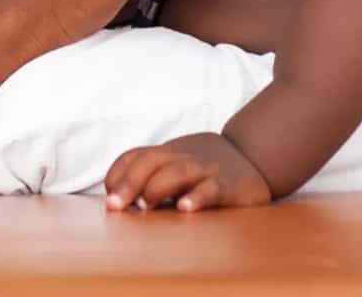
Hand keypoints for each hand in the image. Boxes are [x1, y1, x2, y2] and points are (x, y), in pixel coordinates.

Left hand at [104, 132, 270, 212]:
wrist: (252, 155)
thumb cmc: (204, 166)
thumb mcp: (176, 164)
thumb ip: (152, 176)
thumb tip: (118, 201)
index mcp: (165, 154)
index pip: (134, 156)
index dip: (117, 175)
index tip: (108, 198)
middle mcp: (181, 158)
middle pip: (150, 162)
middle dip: (129, 183)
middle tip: (116, 207)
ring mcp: (204, 170)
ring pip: (177, 171)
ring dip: (157, 187)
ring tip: (145, 206)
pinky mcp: (227, 185)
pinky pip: (211, 189)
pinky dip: (197, 197)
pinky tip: (185, 208)